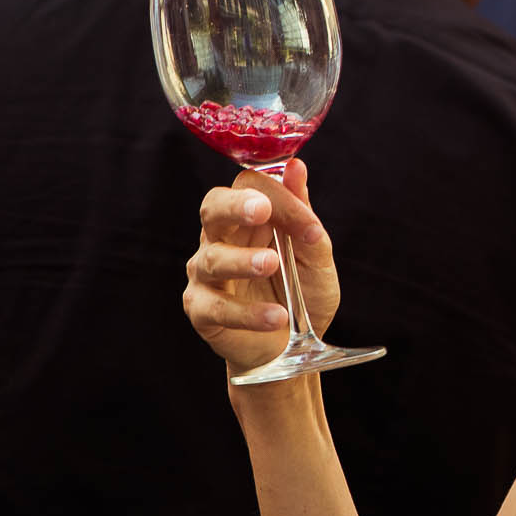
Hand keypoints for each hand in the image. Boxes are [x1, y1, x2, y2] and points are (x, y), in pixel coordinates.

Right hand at [183, 160, 337, 374]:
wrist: (292, 348)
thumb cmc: (301, 292)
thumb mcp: (314, 254)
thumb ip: (303, 215)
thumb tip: (297, 167)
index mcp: (248, 217)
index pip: (251, 188)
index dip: (279, 198)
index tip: (309, 225)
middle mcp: (220, 238)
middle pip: (213, 207)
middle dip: (236, 206)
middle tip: (261, 211)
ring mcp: (206, 274)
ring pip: (213, 258)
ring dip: (243, 260)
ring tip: (272, 265)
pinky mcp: (201, 310)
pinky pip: (216, 306)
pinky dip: (247, 313)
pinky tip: (276, 316)